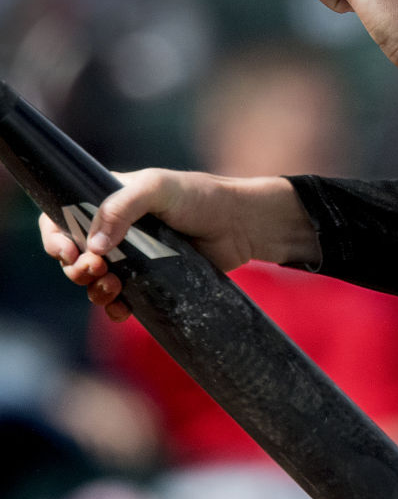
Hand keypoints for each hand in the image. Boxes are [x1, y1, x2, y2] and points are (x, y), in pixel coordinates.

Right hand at [40, 169, 303, 321]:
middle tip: (96, 269)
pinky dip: (115, 308)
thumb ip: (120, 207)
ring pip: (94, 281)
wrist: (242, 224)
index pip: (60, 218)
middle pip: (73, 255)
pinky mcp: (151, 280)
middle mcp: (114, 230)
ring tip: (113, 288)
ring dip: (94, 290)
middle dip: (76, 268)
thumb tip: (93, 247)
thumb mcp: (157, 187)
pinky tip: (122, 311)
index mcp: (107, 201)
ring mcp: (132, 257)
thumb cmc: (200, 197)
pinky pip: (121, 300)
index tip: (68, 252)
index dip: (54, 238)